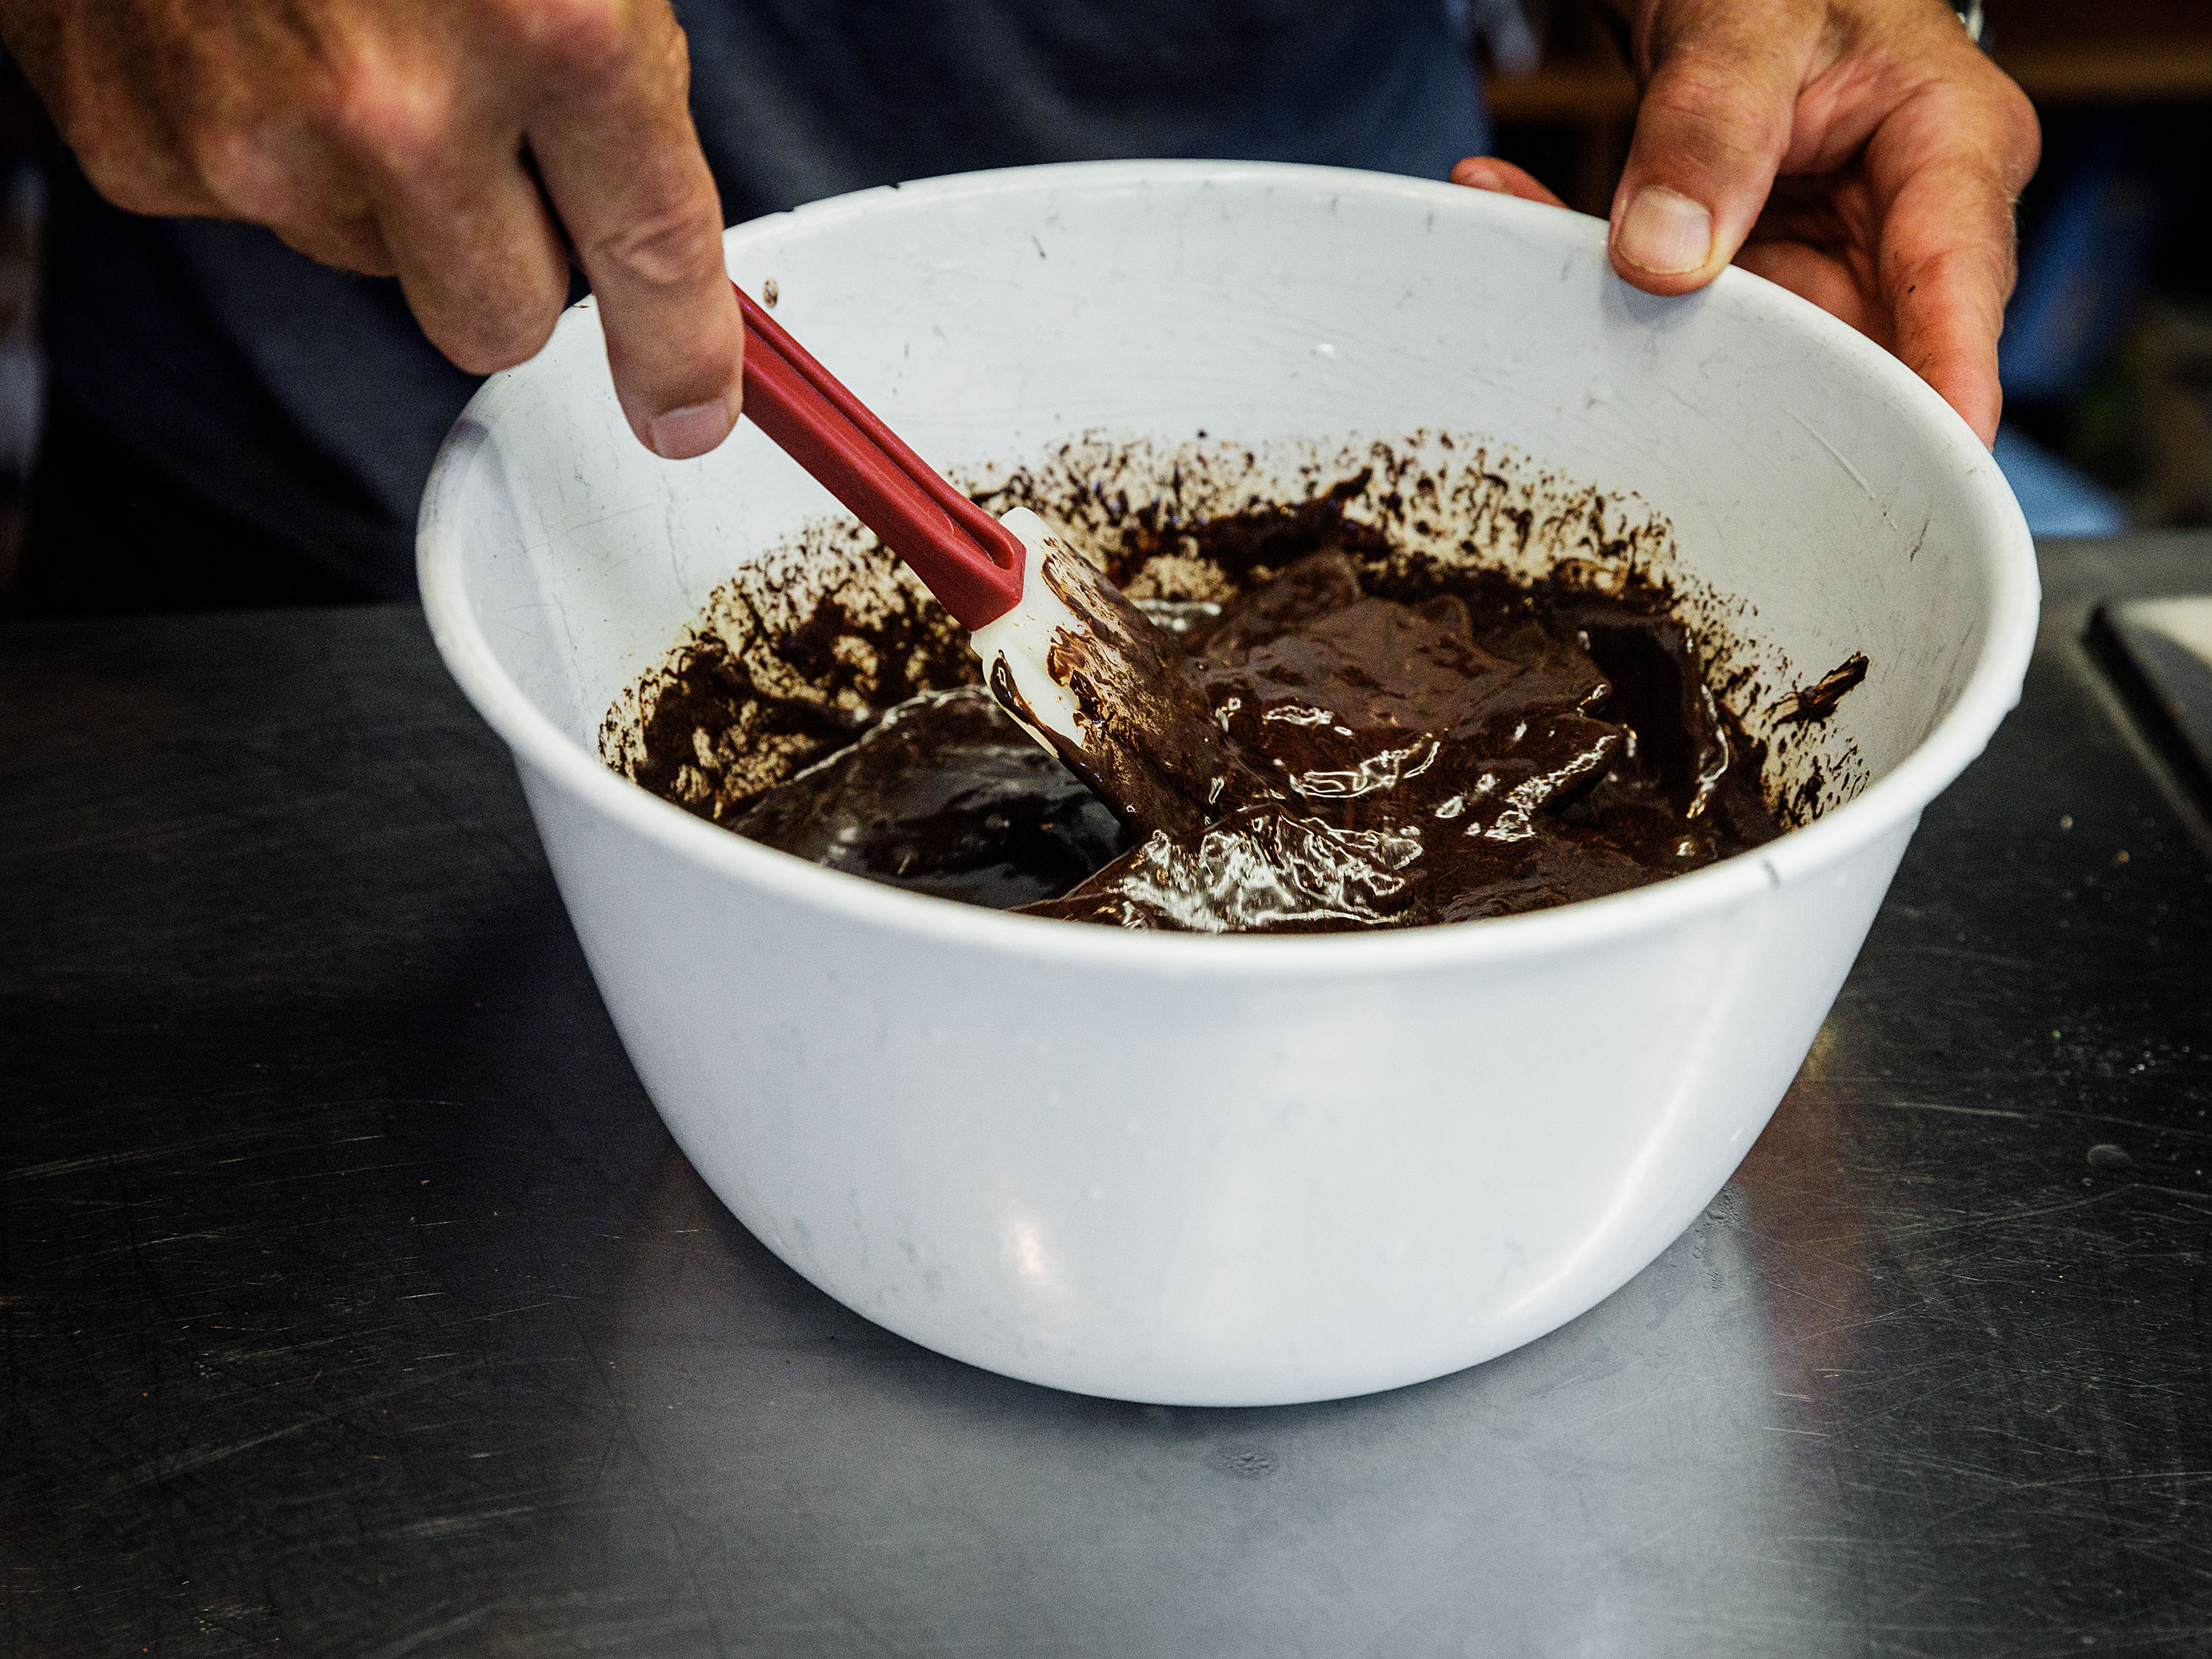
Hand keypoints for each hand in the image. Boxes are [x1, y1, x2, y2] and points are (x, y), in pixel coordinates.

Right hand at [0, 0, 742, 458]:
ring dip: (381, 185)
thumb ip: (612, 76)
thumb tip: (647, 224)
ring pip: (375, 263)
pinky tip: (254, 36)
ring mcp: (261, 143)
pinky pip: (255, 209)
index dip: (681, 355)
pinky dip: (265, 141)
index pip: (655, 258)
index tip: (686, 407)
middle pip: (501, 320)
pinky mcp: (151, 152)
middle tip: (486, 140)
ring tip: (347, 32)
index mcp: (554, 28)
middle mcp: (404, 109)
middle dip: (512, 261)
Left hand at [1452, 0, 2038, 444]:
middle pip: (1863, 359)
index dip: (1946, 384)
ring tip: (1553, 285)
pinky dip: (1591, 287)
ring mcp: (1825, 274)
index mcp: (1953, 151)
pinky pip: (1681, 323)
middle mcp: (1901, 234)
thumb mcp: (1749, 24)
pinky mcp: (1756, 296)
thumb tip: (1666, 256)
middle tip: (1663, 422)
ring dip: (1642, 340)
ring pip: (1756, 363)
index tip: (1929, 463)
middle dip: (1764, 406)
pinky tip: (1514, 219)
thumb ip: (1708, 129)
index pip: (1957, 281)